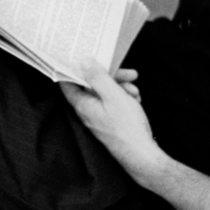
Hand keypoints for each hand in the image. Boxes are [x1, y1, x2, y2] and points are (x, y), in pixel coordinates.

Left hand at [60, 61, 164, 181]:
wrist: (141, 154)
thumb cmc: (127, 126)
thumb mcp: (113, 95)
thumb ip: (97, 77)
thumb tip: (82, 61)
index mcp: (82, 104)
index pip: (68, 82)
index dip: (74, 68)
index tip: (83, 56)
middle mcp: (87, 111)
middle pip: (93, 85)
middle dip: (112, 77)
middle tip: (130, 74)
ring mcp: (98, 116)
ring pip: (106, 93)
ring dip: (121, 88)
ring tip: (135, 92)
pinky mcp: (109, 121)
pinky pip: (113, 103)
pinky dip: (124, 98)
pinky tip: (135, 100)